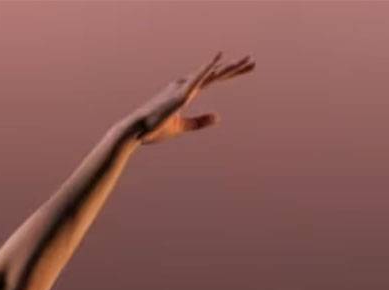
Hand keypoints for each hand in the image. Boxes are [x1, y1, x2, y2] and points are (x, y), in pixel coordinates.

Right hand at [133, 54, 254, 144]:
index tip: (244, 68)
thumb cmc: (154, 129)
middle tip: (253, 62)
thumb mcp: (182, 126)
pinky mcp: (180, 94)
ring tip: (247, 60)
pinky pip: (198, 78)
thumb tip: (219, 117)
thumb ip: (200, 122)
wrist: (135, 131)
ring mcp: (183, 88)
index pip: (213, 80)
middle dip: (235, 68)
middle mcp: (186, 85)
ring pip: (211, 74)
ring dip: (229, 67)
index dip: (229, 74)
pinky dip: (209, 68)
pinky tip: (220, 59)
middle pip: (216, 74)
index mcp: (186, 92)